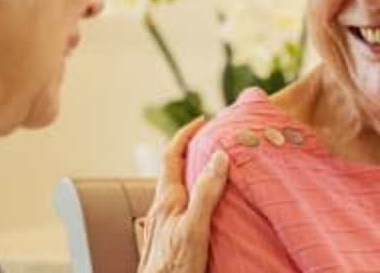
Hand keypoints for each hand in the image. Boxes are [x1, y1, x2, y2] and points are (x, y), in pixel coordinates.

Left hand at [137, 118, 228, 272]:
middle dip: (189, 152)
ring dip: (191, 175)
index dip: (185, 135)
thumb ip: (206, 192)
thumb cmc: (174, 266)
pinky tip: (202, 208)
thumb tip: (218, 156)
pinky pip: (179, 207)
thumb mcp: (195, 226)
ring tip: (211, 170)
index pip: (171, 156)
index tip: (201, 121)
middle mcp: (161, 208)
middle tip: (209, 141)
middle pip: (172, 170)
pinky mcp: (166, 238)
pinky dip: (192, 196)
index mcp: (167, 199)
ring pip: (176, 190)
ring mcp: (162, 224)